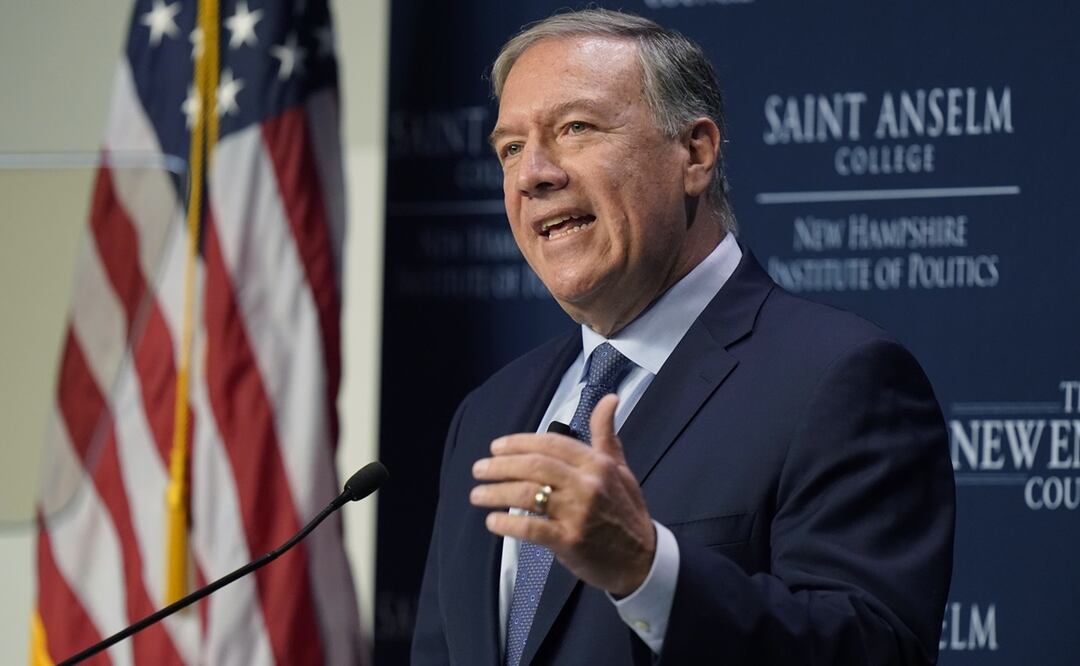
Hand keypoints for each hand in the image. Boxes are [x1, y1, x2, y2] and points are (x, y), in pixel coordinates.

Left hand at [470, 394, 656, 596]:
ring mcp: (578, 513)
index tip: (496, 447)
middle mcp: (587, 484)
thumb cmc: (626, 512)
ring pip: (527, 494)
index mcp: (597, 464)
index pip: (551, 443)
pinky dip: (507, 523)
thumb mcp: (620, 469)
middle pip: (534, 466)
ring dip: (496, 492)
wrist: (642, 560)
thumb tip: (609, 398)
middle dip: (500, 466)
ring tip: (477, 495)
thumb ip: (606, 435)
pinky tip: (493, 521)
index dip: (519, 443)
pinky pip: (531, 528)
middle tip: (479, 469)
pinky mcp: (569, 541)